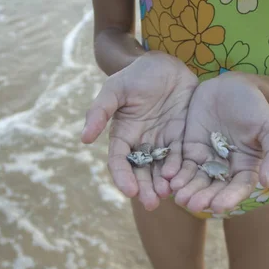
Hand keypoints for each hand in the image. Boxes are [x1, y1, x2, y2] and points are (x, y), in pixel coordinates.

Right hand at [80, 51, 198, 210]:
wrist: (166, 64)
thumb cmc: (137, 75)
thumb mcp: (115, 89)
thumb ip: (99, 112)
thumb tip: (84, 139)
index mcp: (123, 134)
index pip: (120, 161)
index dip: (123, 176)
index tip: (129, 191)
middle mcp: (142, 143)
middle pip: (141, 171)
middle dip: (145, 188)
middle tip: (152, 203)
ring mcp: (163, 142)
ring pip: (161, 169)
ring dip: (163, 184)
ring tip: (168, 196)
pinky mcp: (182, 138)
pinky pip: (182, 158)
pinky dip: (181, 170)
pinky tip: (183, 179)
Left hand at [170, 72, 268, 213]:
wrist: (232, 85)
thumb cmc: (256, 107)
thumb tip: (268, 182)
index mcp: (247, 168)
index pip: (238, 188)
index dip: (229, 198)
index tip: (218, 206)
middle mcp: (226, 169)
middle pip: (214, 188)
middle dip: (204, 197)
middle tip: (193, 205)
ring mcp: (206, 160)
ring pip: (196, 180)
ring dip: (188, 190)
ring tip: (180, 198)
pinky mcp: (189, 150)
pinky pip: (181, 165)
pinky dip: (176, 174)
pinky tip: (169, 179)